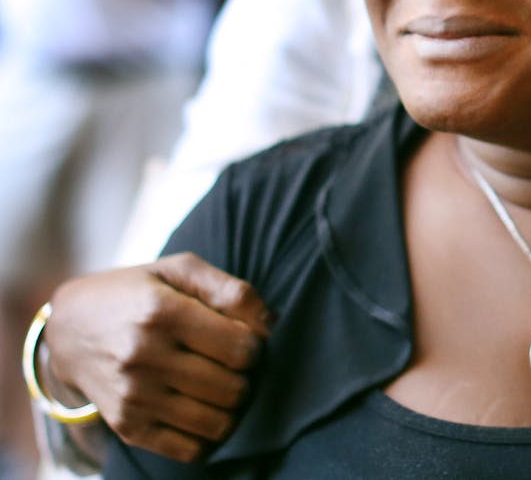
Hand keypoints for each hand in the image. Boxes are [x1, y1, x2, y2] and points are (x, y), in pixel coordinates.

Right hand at [43, 253, 270, 461]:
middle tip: (230, 364)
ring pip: (218, 423)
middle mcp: (144, 357)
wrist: (70, 328)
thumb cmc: (138, 293)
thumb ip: (231, 289)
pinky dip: (207, 435)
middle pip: (234, 389)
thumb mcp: (179, 270)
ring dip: (230, 407)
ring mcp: (134, 397)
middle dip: (245, 377)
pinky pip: (191, 450)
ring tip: (218, 385)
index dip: (255, 345)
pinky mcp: (127, 426)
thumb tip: (270, 325)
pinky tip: (201, 409)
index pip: (243, 349)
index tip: (242, 338)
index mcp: (162, 312)